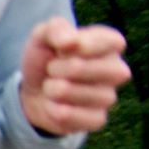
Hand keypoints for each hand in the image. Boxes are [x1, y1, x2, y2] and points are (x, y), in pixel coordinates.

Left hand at [21, 19, 130, 136]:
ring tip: (50, 87)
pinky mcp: (97, 119)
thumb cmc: (45, 59)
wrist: (32, 92)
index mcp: (109, 45)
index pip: (112, 42)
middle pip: (97, 69)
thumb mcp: (43, 37)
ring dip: (55, 90)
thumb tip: (70, 41)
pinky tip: (52, 105)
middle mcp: (116, 70)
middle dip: (63, 68)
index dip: (84, 45)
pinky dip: (57, 111)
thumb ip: (56, 29)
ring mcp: (108, 97)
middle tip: (51, 68)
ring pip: (85, 95)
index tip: (62, 48)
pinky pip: (79, 117)